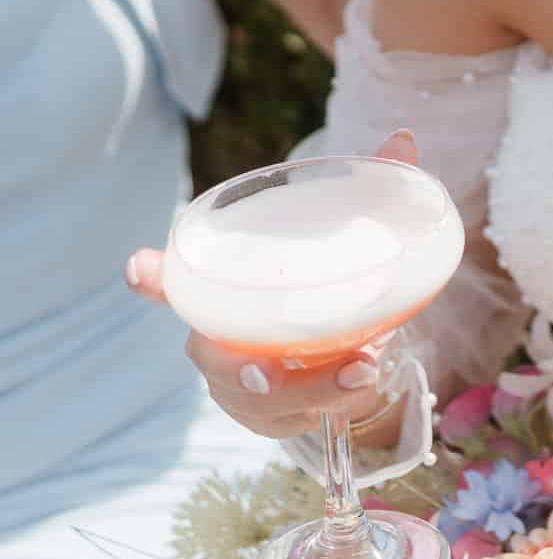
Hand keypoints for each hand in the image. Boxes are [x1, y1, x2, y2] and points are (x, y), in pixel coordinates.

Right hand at [125, 131, 423, 440]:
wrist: (338, 350)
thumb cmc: (324, 286)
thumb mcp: (344, 243)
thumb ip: (372, 191)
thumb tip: (404, 139)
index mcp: (224, 296)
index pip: (174, 285)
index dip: (156, 277)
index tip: (141, 266)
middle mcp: (223, 345)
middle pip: (213, 359)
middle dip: (237, 367)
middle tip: (270, 366)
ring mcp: (248, 389)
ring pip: (263, 401)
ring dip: (311, 390)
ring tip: (361, 371)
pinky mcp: (281, 418)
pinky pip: (302, 420)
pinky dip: (337, 405)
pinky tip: (368, 387)